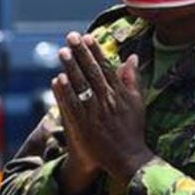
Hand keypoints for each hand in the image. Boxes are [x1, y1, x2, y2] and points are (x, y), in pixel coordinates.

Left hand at [52, 32, 152, 184]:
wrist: (127, 158)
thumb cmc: (132, 130)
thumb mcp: (137, 103)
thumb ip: (132, 79)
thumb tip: (132, 57)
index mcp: (120, 93)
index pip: (106, 67)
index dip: (95, 51)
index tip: (86, 37)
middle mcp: (107, 100)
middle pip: (91, 72)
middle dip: (81, 53)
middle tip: (70, 37)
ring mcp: (94, 112)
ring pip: (80, 86)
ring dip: (71, 68)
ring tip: (62, 52)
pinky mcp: (83, 125)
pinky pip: (72, 105)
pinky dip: (65, 92)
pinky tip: (57, 79)